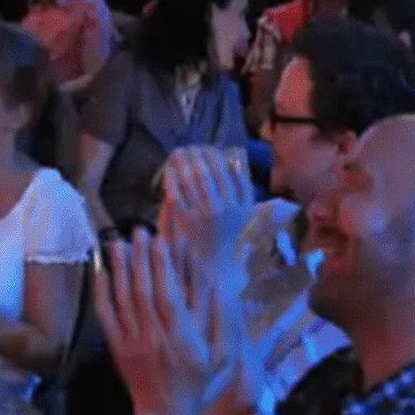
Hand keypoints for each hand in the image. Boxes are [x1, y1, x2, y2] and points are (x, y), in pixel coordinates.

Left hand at [93, 235, 241, 414]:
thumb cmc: (197, 383)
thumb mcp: (221, 356)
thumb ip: (222, 321)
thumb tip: (222, 286)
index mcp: (181, 338)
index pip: (168, 295)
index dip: (163, 266)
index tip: (160, 240)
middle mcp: (154, 337)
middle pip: (143, 290)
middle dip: (140, 258)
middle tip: (138, 230)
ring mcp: (132, 343)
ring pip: (122, 300)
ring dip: (119, 269)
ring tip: (117, 241)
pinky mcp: (117, 348)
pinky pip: (106, 318)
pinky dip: (101, 294)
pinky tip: (100, 272)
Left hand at [159, 146, 256, 265]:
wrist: (214, 266)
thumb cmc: (228, 236)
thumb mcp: (244, 210)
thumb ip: (241, 182)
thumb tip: (237, 151)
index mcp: (243, 203)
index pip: (230, 168)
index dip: (216, 155)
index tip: (207, 149)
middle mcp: (226, 206)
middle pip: (209, 170)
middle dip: (197, 155)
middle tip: (190, 148)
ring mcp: (204, 213)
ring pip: (192, 178)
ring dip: (183, 161)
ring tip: (179, 153)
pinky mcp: (184, 220)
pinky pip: (176, 191)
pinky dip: (172, 177)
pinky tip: (170, 169)